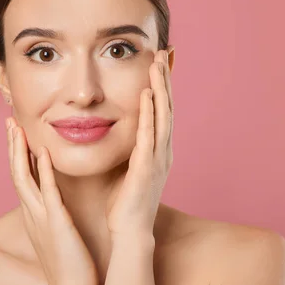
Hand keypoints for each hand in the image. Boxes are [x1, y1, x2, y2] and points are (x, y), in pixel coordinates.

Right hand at [6, 117, 98, 284]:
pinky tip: (43, 152)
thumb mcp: (55, 231)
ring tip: (17, 128)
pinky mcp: (56, 222)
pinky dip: (43, 171)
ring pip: (24, 177)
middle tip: (9, 120)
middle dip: (12, 145)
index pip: (21, 176)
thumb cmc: (68, 262)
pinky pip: (48, 192)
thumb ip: (52, 212)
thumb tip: (53, 199)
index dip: (17, 153)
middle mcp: (32, 211)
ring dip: (20, 152)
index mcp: (34, 212)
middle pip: (16, 171)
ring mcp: (41, 216)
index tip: (16, 131)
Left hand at [105, 49, 173, 239]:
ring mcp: (157, 159)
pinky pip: (148, 136)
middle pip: (167, 107)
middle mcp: (163, 151)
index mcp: (157, 150)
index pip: (162, 111)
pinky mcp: (146, 168)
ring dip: (161, 89)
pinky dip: (150, 114)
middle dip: (165, 79)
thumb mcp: (127, 168)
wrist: (128, 232)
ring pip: (162, 116)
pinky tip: (147, 95)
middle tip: (163, 52)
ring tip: (157, 64)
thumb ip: (127, 148)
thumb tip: (117, 130)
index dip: (162, 86)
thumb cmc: (125, 203)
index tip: (160, 62)